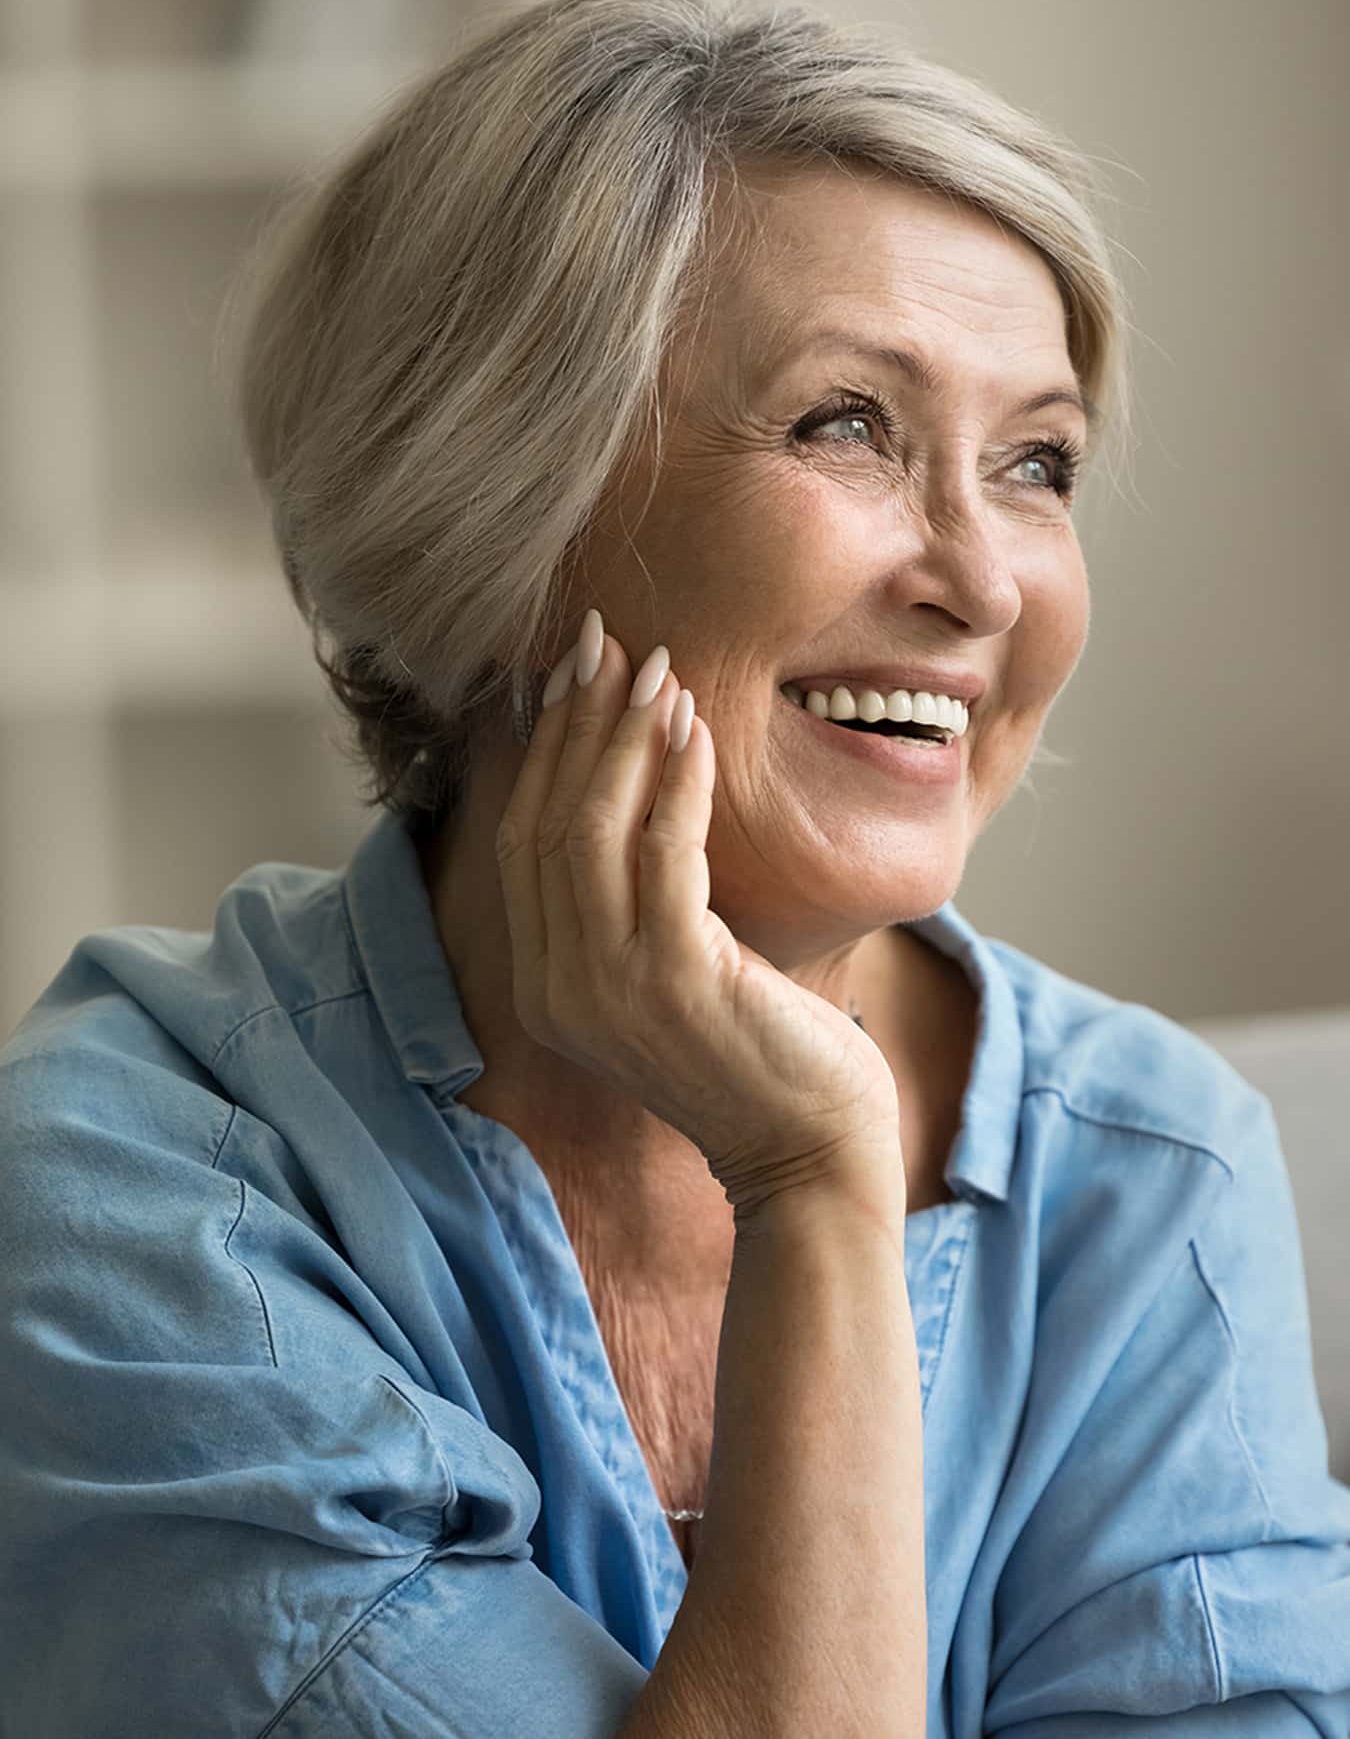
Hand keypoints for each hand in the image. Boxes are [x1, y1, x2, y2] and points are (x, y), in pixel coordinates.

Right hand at [494, 608, 903, 1221]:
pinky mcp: (673, 982)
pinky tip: (696, 729)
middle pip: (547, 822)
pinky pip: (662, 855)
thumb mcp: (672, 971)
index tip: (570, 675)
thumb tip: (633, 785)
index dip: (543, 749)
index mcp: (547, 985)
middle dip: (575, 722)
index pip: (524, 841)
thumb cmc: (756, 1048)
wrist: (808, 1146)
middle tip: (604, 640)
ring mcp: (608, 989)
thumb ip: (634, 901)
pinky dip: (676, 783)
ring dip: (624, 736)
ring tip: (654, 665)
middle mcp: (558, 988)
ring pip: (592, 830)